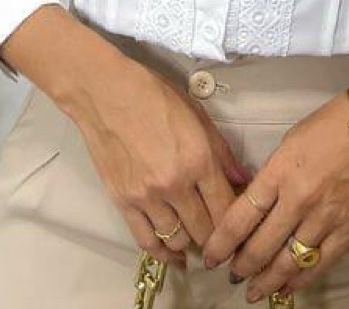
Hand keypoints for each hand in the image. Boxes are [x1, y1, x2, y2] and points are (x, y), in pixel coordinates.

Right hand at [0, 5, 252, 270]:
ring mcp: (146, 197)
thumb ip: (223, 152)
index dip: (237, 222)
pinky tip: (175, 255)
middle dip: (217, 239)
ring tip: (200, 242)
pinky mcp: (122, 202)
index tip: (242, 226)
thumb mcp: (197, 115)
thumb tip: (243, 179)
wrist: (105, 93)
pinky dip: (163, 253)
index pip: (226, 208)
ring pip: (177, 239)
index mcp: (198, 159)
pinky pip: (146, 240)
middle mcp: (175, 184)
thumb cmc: (154, 96)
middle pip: (204, 230)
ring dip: (192, 244)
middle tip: (224, 239)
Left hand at [200, 80, 348, 302]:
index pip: (242, 216)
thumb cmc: (335, 123)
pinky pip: (319, 263)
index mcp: (280, 171)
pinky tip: (286, 288)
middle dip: (241, 265)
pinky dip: (300, 280)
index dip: (222, 241)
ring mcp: (326, 218)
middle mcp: (299, 199)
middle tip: (231, 273)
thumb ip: (273, 173)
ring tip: (252, 290)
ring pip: (288, 261)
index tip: (211, 254)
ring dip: (266, 280)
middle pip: (261, 245)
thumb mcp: (290, 140)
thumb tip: (257, 202)